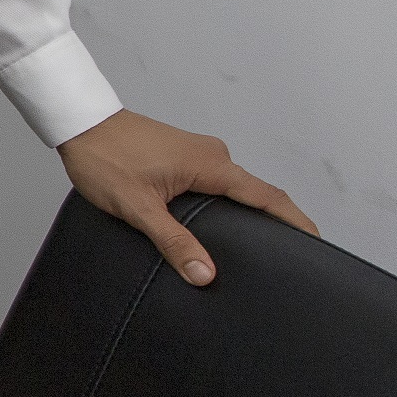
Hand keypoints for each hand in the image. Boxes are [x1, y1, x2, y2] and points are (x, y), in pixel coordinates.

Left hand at [59, 108, 317, 285]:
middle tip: (284, 259)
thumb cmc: (103, 157)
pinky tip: (213, 227)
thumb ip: (173, 242)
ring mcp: (199, 153)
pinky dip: (223, 204)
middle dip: (272, 225)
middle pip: (255, 195)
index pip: (268, 197)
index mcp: (212, 165)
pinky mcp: (184, 155)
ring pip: (233, 189)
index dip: (296, 222)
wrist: (78, 121)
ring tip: (251, 250)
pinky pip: (214, 182)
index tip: (318, 243)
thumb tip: (205, 274)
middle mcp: (213, 155)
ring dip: (243, 215)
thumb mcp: (137, 207)